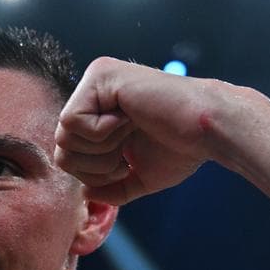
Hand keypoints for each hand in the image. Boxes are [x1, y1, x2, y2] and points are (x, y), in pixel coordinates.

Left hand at [54, 57, 222, 205]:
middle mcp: (94, 91)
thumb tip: (85, 194)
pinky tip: (127, 121)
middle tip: (125, 153)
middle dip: (93, 165)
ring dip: (100, 150)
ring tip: (128, 135)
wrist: (208, 131)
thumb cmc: (181, 149)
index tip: (125, 162)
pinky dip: (101, 134)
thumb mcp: (139, 176)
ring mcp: (96, 79)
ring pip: (62, 135)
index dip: (92, 173)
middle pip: (61, 146)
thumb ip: (110, 187)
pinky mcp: (100, 75)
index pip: (69, 153)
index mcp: (100, 112)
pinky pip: (72, 121)